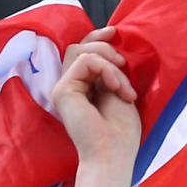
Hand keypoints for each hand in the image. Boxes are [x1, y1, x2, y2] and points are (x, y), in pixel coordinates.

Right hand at [52, 26, 141, 165]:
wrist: (113, 154)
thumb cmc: (121, 132)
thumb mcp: (120, 92)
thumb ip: (111, 70)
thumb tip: (111, 45)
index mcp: (84, 87)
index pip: (84, 52)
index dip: (97, 37)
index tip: (116, 32)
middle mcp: (70, 86)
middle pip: (79, 46)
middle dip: (104, 44)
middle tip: (124, 62)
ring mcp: (64, 88)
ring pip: (82, 51)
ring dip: (109, 62)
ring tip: (123, 87)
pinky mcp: (63, 90)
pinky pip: (85, 61)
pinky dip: (106, 70)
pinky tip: (115, 88)